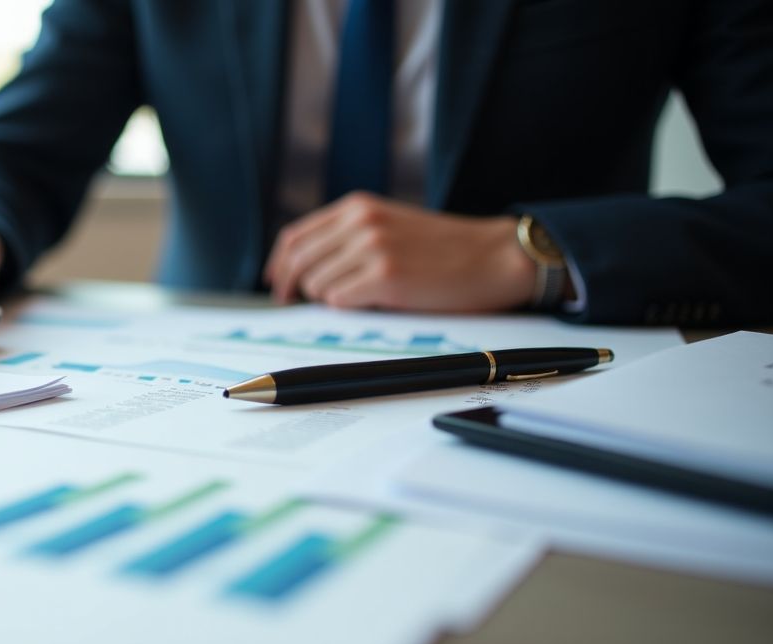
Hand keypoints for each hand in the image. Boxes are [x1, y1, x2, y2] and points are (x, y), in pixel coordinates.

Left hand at [263, 193, 535, 311]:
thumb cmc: (444, 249)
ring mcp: (372, 248)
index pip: (295, 237)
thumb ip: (349, 236)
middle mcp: (360, 222)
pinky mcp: (385, 276)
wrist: (495, 257)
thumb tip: (302, 270)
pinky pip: (338, 301)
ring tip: (363, 296)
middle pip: (298, 262)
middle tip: (300, 304)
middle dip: (296, 288)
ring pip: (316, 285)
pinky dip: (348, 308)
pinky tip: (374, 302)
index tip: (277, 285)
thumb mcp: (390, 225)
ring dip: (330, 298)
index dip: (279, 265)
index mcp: (358, 206)